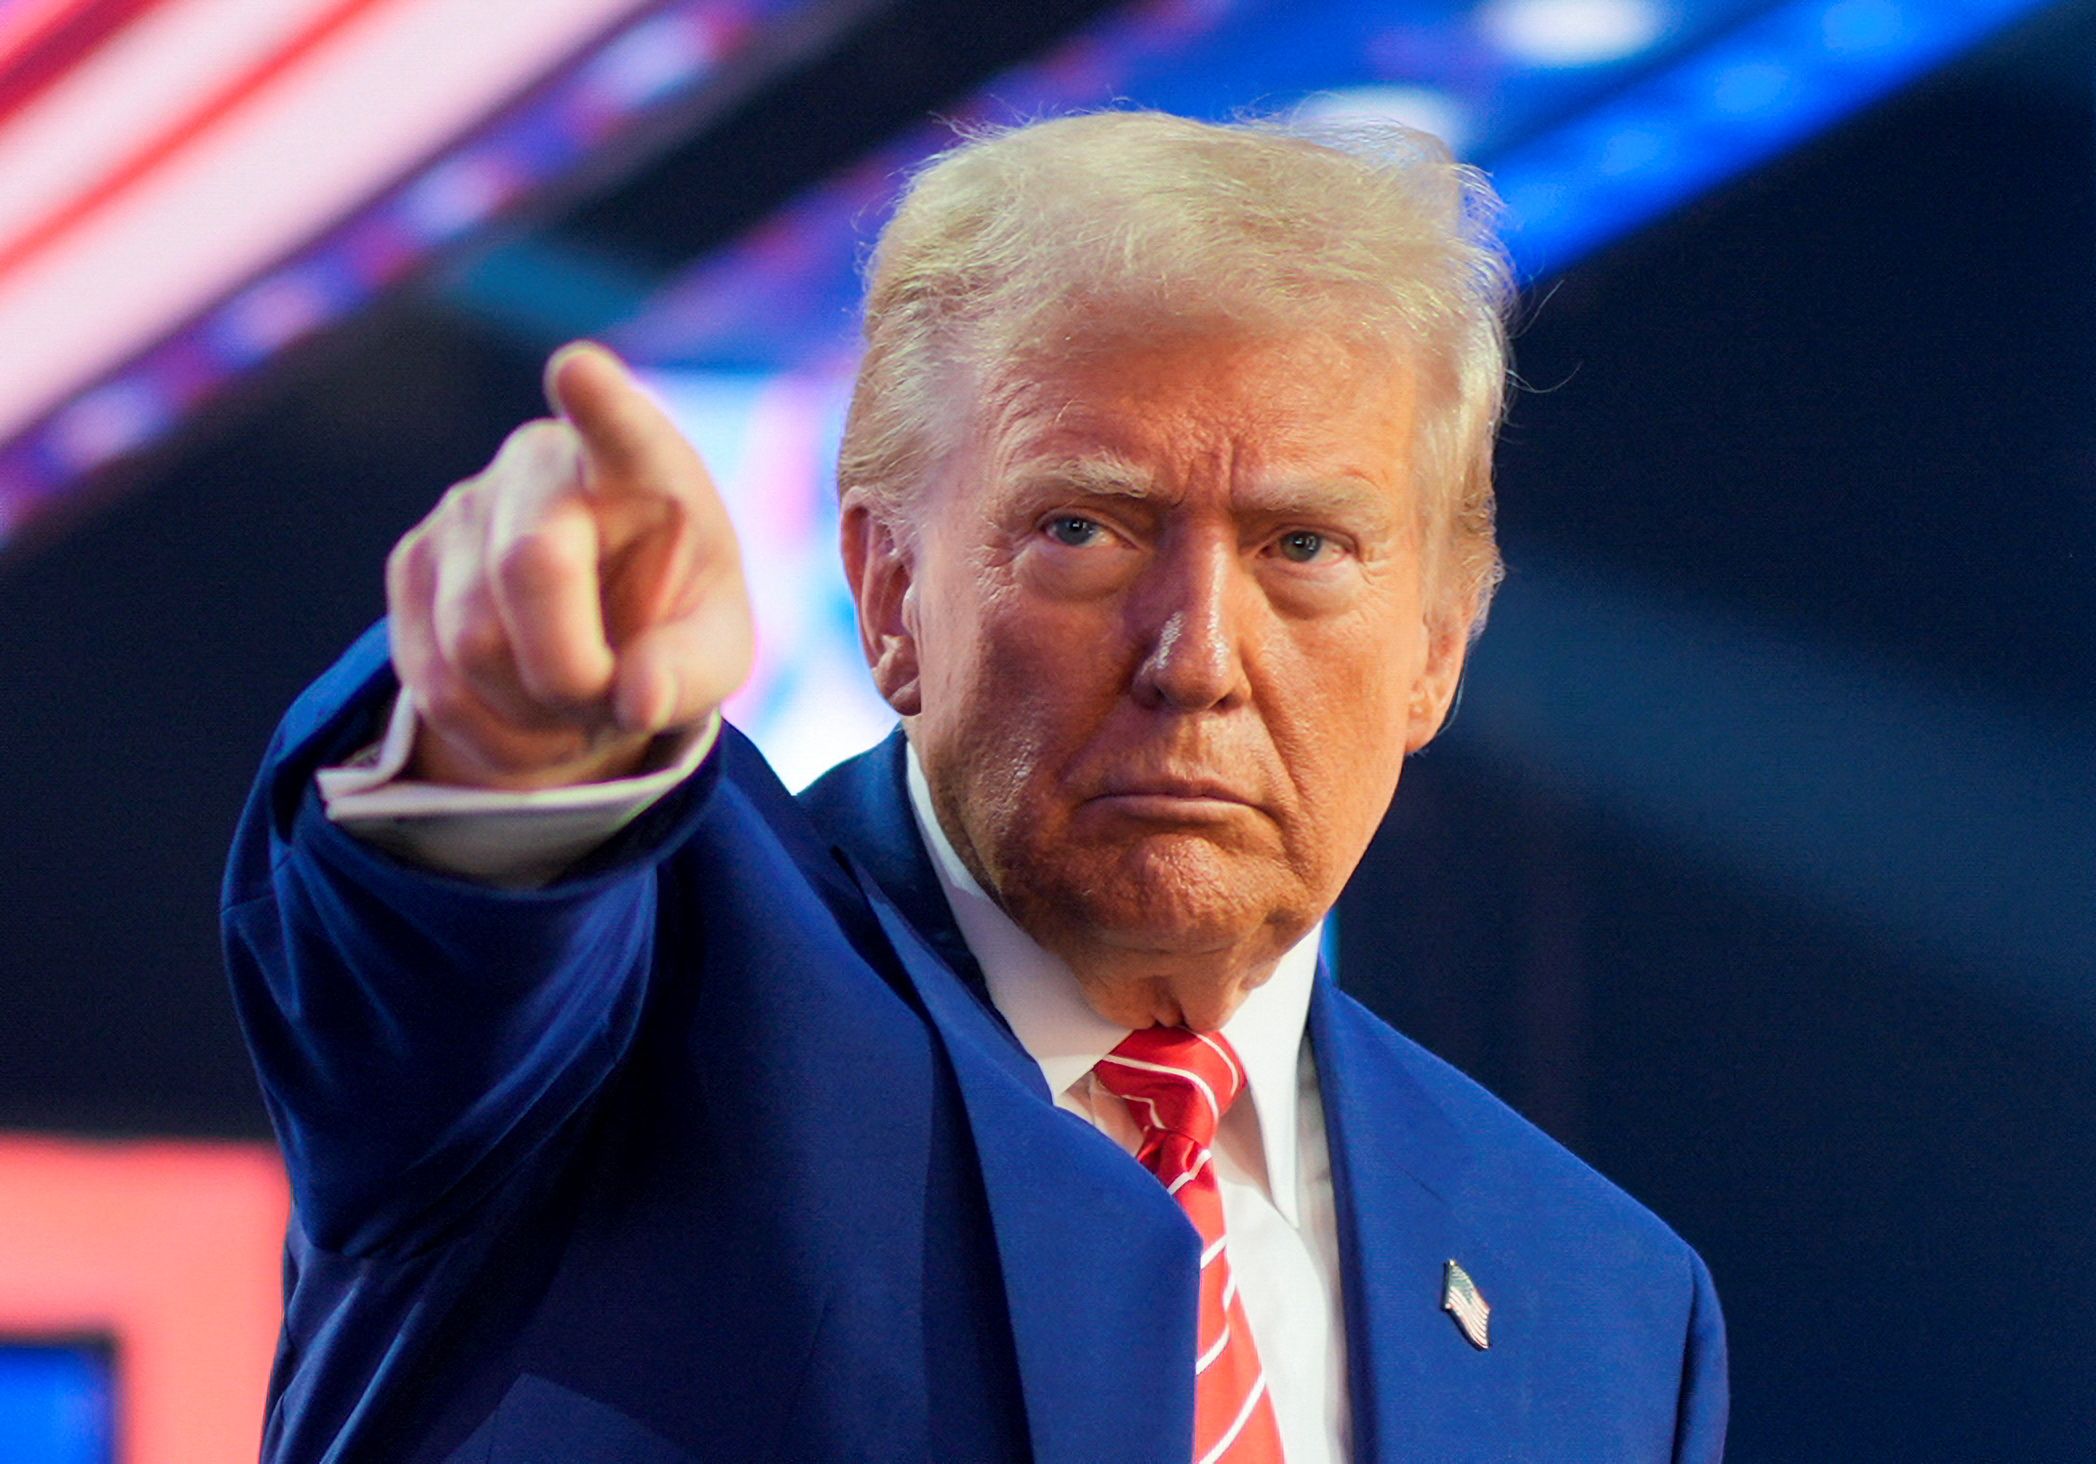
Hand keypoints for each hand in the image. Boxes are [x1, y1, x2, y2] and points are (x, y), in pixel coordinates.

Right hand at [386, 342, 752, 788]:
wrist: (599, 635)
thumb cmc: (672, 622)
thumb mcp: (716, 650)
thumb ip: (691, 671)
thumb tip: (636, 700)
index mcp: (640, 463)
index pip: (618, 425)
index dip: (598, 401)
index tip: (578, 372)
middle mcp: (541, 464)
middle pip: (529, 572)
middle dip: (574, 671)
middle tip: (614, 702)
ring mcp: (463, 506)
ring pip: (472, 644)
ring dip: (534, 713)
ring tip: (577, 706)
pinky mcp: (411, 563)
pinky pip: (432, 682)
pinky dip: (489, 733)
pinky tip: (527, 717)